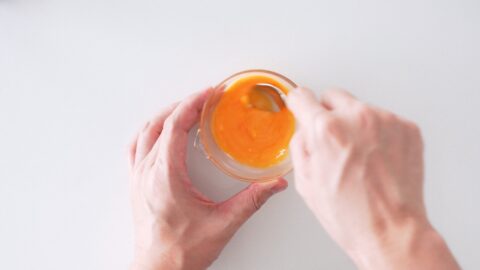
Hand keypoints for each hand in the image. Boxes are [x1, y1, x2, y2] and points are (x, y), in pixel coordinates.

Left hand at [128, 88, 287, 269]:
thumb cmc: (181, 252)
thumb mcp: (223, 224)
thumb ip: (251, 201)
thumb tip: (274, 184)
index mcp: (165, 176)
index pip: (175, 126)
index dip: (192, 103)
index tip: (208, 93)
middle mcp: (147, 172)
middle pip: (159, 123)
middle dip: (182, 104)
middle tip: (203, 98)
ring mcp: (138, 178)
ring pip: (145, 132)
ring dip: (165, 116)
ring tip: (185, 109)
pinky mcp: (136, 185)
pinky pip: (136, 148)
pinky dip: (149, 133)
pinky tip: (158, 133)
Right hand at [287, 88, 458, 268]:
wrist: (391, 230)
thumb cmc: (350, 214)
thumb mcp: (305, 182)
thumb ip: (299, 145)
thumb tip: (304, 128)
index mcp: (326, 130)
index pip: (303, 96)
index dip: (298, 103)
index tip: (300, 104)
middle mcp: (357, 117)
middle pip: (333, 96)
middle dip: (328, 114)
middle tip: (333, 141)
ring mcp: (386, 120)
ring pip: (360, 108)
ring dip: (356, 125)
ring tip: (360, 157)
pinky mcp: (407, 128)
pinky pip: (384, 120)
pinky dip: (378, 133)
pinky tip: (377, 158)